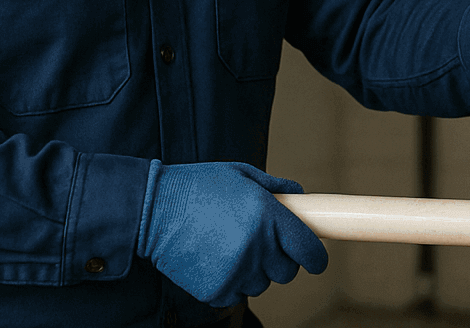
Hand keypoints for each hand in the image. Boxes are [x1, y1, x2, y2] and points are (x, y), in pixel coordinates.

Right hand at [136, 161, 327, 305]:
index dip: (316, 258)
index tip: (315, 259)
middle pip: (287, 272)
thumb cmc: (197, 187)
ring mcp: (236, 272)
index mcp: (268, 217)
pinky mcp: (215, 290)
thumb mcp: (240, 174)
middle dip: (280, 260)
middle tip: (261, 244)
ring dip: (254, 271)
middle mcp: (256, 248)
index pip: (309, 250)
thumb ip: (275, 188)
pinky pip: (236, 295)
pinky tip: (215, 260)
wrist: (153, 210)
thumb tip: (299, 196)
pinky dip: (231, 283)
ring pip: (261, 284)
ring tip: (229, 247)